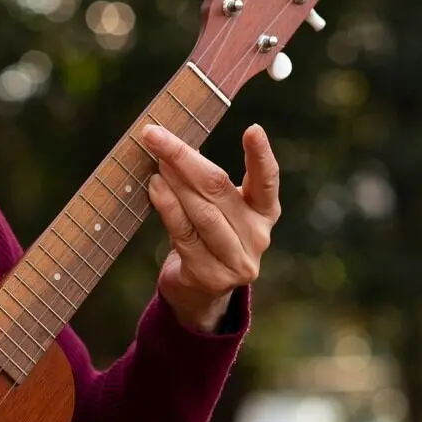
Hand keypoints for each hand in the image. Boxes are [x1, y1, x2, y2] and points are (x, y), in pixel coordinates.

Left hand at [140, 121, 279, 333]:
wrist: (198, 292)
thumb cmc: (206, 237)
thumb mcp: (217, 209)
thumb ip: (207, 182)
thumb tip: (172, 141)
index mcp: (265, 213)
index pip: (267, 181)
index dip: (261, 156)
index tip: (253, 129)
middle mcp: (257, 236)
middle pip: (219, 190)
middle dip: (184, 158)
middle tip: (156, 135)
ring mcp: (237, 260)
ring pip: (202, 212)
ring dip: (174, 181)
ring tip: (155, 158)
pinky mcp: (211, 276)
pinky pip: (185, 235)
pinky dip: (167, 207)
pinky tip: (155, 187)